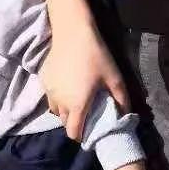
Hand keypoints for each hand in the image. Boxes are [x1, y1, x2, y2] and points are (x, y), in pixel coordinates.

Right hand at [41, 12, 129, 140]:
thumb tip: (125, 114)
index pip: (73, 133)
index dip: (81, 136)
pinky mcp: (43, 80)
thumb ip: (122, 99)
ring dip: (64, 110)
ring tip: (76, 99)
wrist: (73, 33)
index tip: (89, 131)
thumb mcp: (114, 77)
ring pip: (55, 109)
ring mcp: (48, 91)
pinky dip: (57, 96)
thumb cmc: (95, 56)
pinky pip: (50, 96)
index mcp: (77, 105)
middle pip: (64, 122)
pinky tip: (67, 85)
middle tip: (85, 112)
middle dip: (74, 122)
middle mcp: (59, 102)